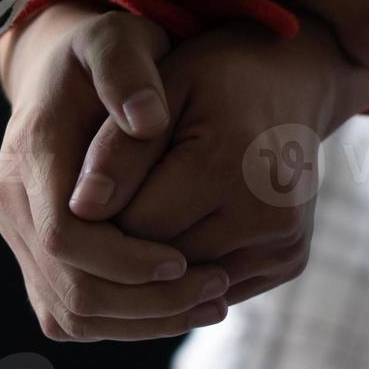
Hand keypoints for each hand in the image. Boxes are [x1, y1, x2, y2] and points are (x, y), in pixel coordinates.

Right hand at [0, 4, 232, 340]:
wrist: (66, 72)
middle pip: (68, 288)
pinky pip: (71, 315)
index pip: (64, 235)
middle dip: (145, 302)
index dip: (124, 260)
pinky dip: (126, 323)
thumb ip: (127, 73)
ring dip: (142, 322)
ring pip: (69, 314)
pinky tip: (180, 306)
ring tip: (211, 304)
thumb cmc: (102, 54)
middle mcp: (13, 202)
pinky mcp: (37, 257)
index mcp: (30, 154)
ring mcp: (20, 234)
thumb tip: (147, 120)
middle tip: (216, 290)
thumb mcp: (116, 41)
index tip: (184, 259)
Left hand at [70, 12, 368, 304]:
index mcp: (226, 164)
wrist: (290, 84)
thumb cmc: (212, 80)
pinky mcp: (290, 262)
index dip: (102, 214)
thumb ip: (118, 150)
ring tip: (147, 212)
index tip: (92, 187)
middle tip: (115, 202)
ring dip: (156, 262)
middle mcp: (266, 213)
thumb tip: (78, 210)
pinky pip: (214, 288)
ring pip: (186, 285)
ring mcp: (284, 244)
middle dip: (127, 242)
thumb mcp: (160, 91)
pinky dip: (189, 269)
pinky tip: (181, 230)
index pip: (133, 226)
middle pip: (160, 262)